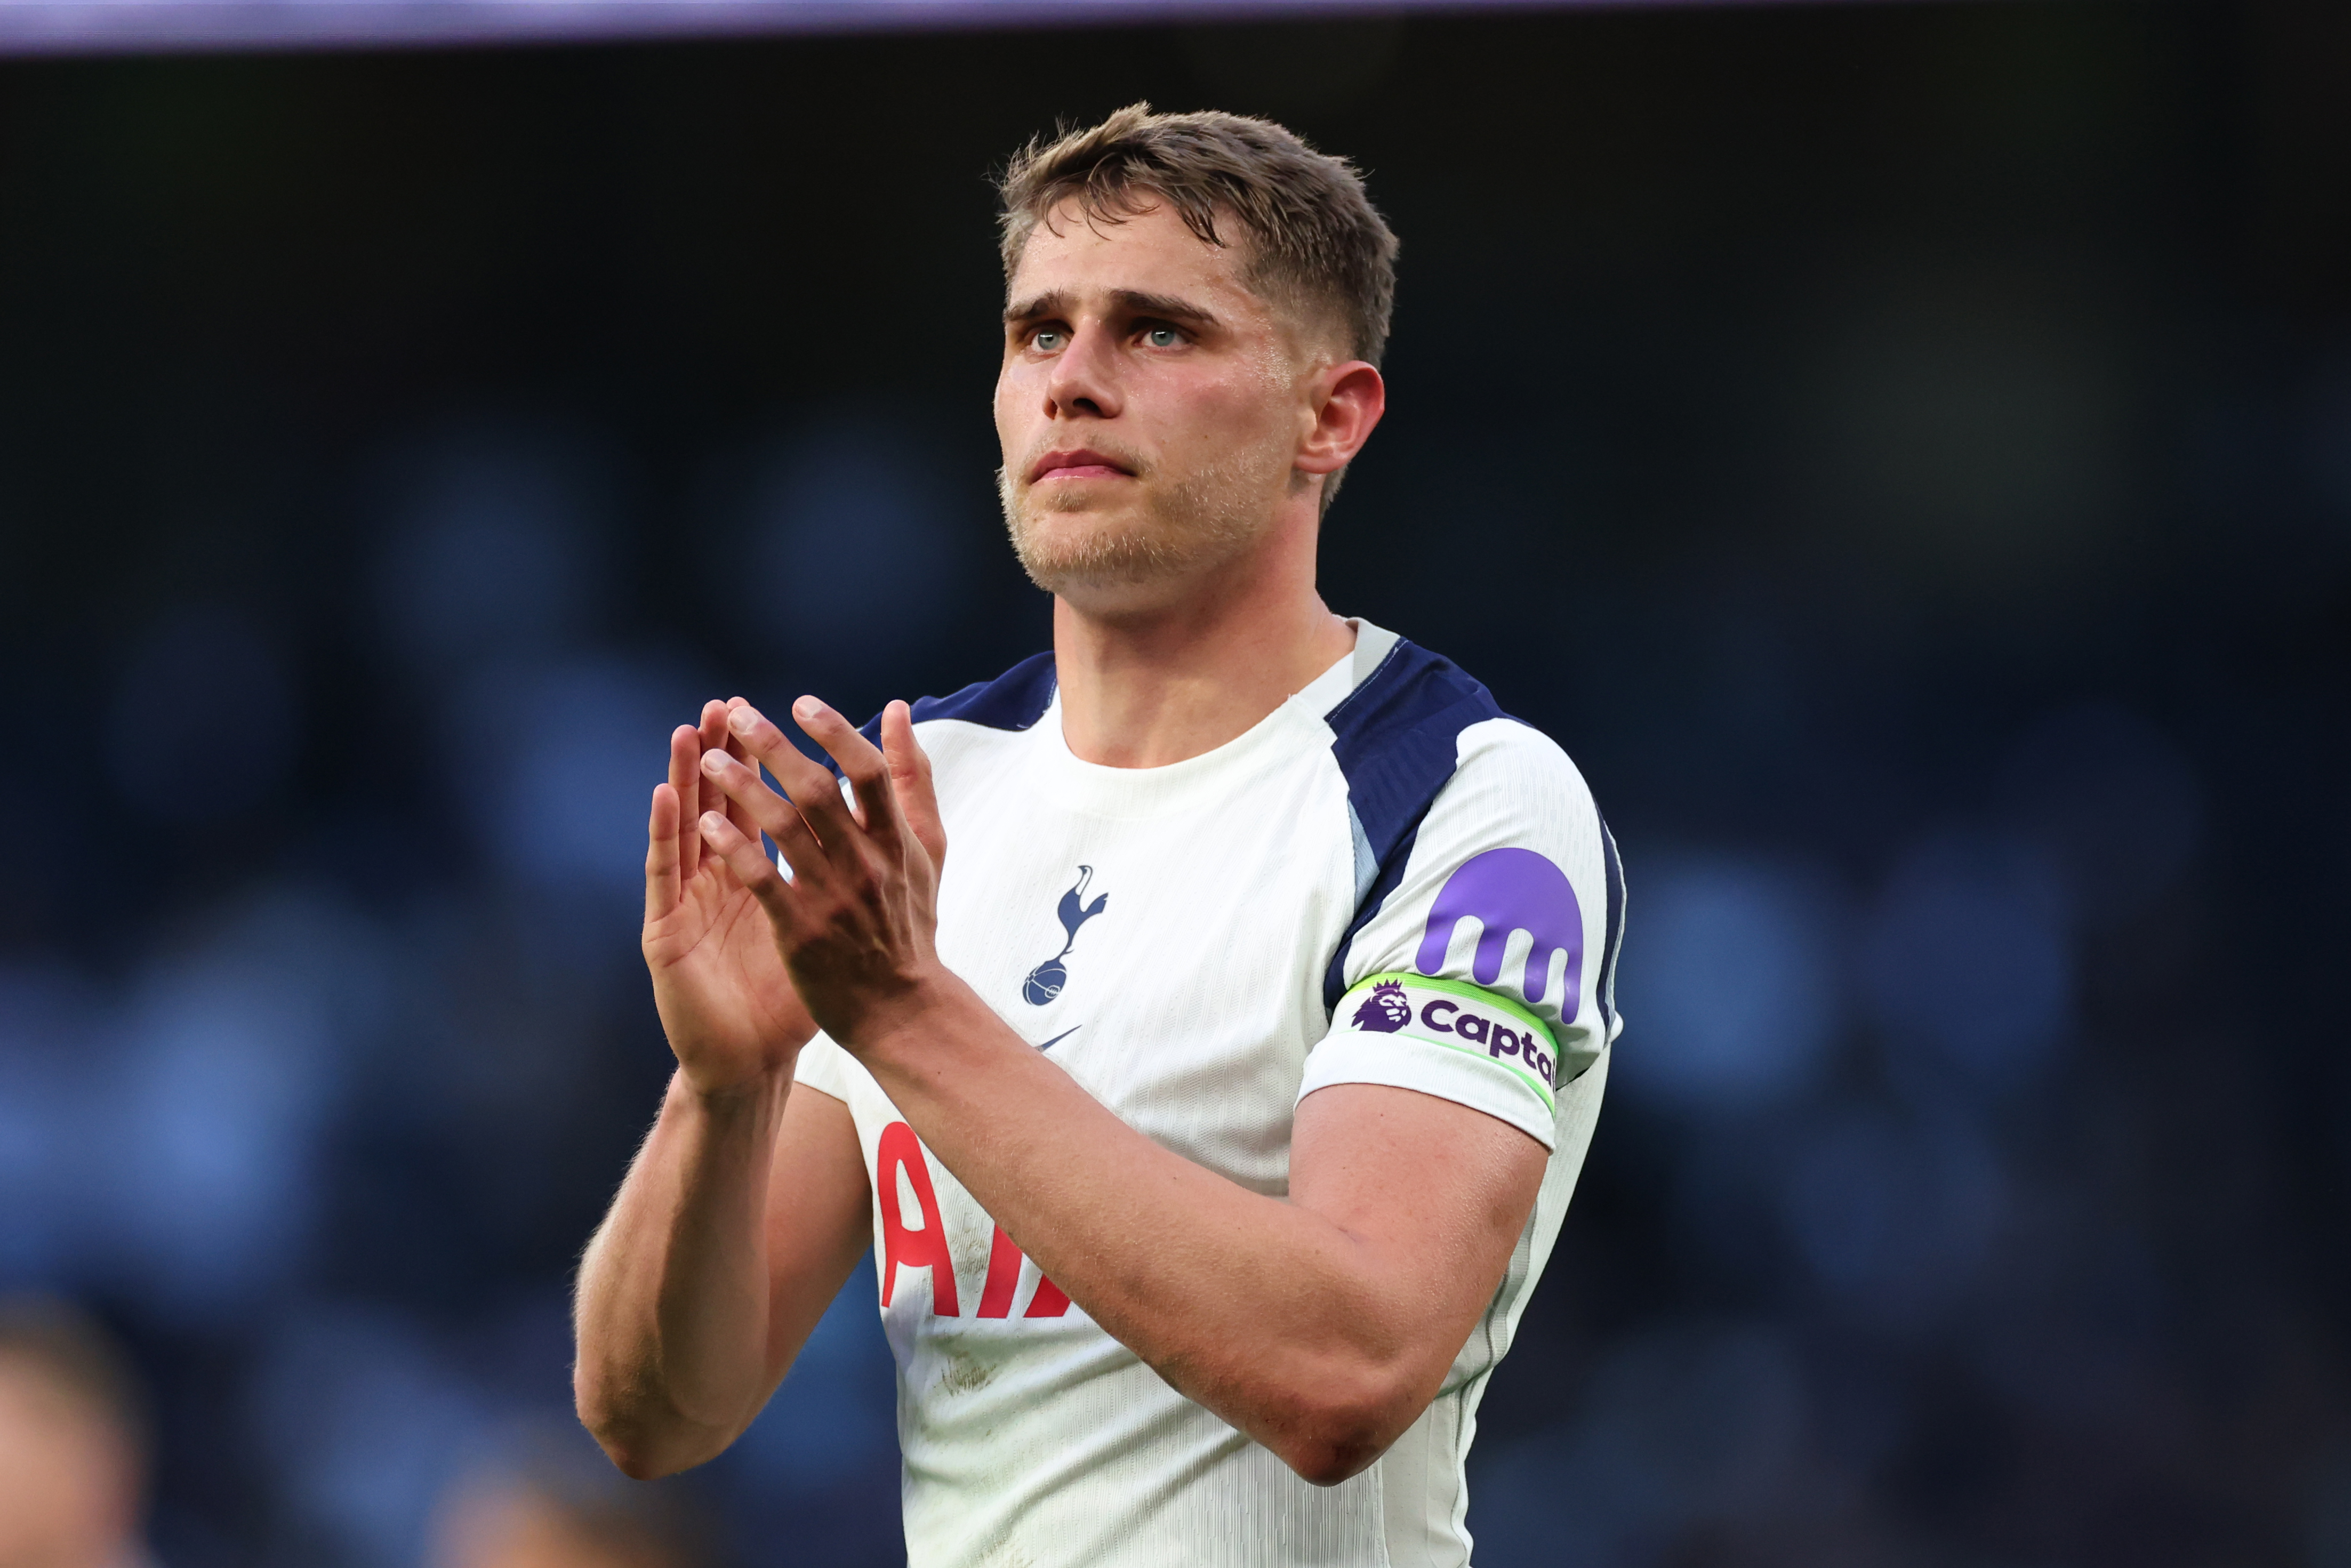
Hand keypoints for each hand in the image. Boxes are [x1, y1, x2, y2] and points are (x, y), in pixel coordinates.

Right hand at [641, 700, 819, 1096]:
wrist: (756, 1056)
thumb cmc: (798, 989)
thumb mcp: (829, 920)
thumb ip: (848, 869)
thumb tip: (877, 826)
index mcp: (755, 873)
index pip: (756, 803)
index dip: (761, 760)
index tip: (773, 711)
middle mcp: (718, 879)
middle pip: (716, 804)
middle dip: (722, 754)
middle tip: (724, 705)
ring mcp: (689, 902)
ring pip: (684, 826)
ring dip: (685, 777)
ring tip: (690, 732)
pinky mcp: (666, 930)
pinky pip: (664, 875)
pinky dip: (664, 833)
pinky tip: (665, 798)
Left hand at [692, 696, 948, 1051]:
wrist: (901, 1008)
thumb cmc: (910, 922)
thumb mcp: (927, 849)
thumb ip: (913, 779)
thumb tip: (896, 712)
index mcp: (898, 842)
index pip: (870, 772)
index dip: (835, 731)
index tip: (800, 703)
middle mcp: (868, 865)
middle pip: (819, 790)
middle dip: (774, 747)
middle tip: (737, 715)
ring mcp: (835, 899)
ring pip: (784, 829)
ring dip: (743, 788)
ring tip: (709, 760)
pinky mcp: (801, 932)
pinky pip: (762, 880)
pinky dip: (735, 848)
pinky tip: (707, 823)